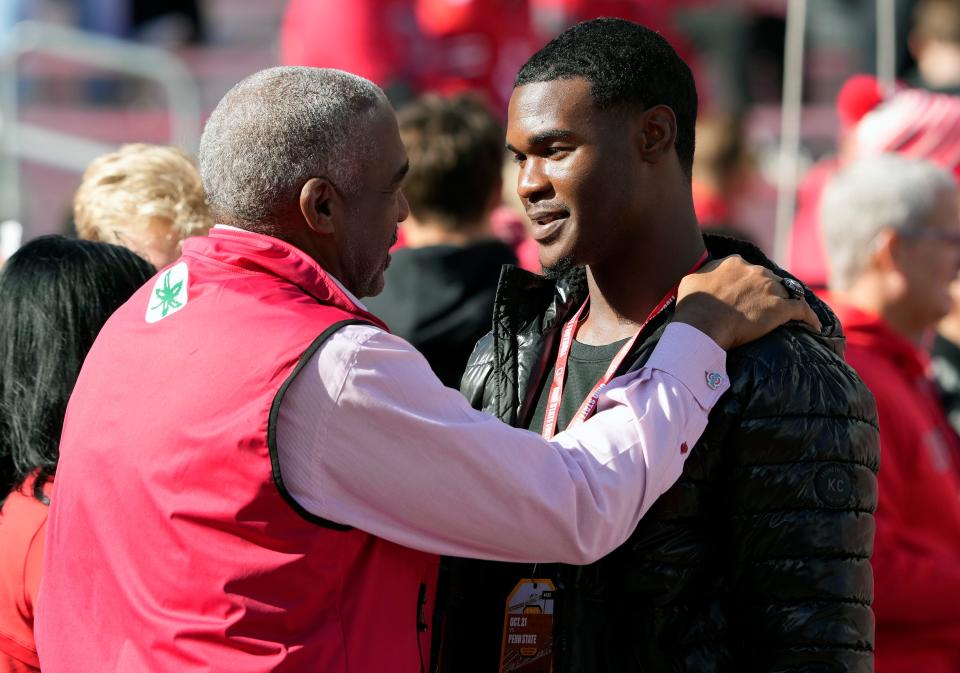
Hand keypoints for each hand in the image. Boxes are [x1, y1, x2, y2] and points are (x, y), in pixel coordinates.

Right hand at [673, 255, 820, 350]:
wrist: (702, 325)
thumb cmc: (692, 305)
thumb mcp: (691, 280)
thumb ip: (705, 274)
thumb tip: (707, 277)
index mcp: (734, 263)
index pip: (748, 270)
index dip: (748, 283)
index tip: (746, 294)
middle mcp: (755, 271)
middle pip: (769, 280)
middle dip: (768, 292)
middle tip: (762, 309)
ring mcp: (771, 289)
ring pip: (786, 292)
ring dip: (786, 303)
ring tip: (788, 317)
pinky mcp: (781, 309)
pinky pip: (802, 310)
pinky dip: (810, 318)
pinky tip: (814, 326)